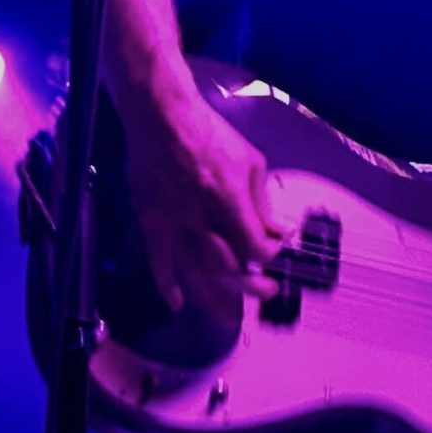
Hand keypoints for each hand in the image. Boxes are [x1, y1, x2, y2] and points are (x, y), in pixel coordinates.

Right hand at [121, 87, 281, 313]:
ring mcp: (172, 219)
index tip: (273, 255)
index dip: (268, 257)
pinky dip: (165, 283)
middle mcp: (200, 214)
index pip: (254, 246)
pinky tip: (177, 302)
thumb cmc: (210, 132)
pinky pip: (156, 258)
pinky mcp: (150, 217)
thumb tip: (281, 233)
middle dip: (249, 285)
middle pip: (227, 265)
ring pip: (195, 270)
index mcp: (228, 198)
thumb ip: (264, 202)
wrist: (160, 114)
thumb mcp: (251, 161)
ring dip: (214, 297)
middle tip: (265, 294)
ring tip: (229, 318)